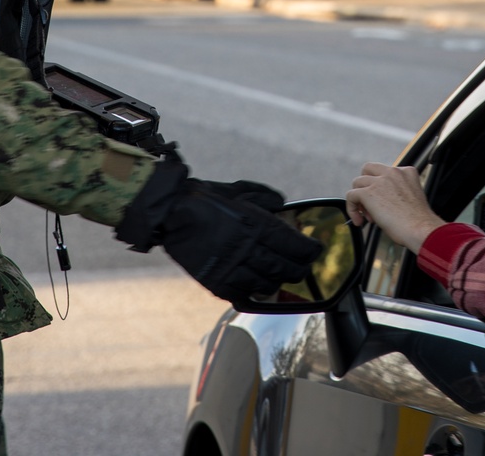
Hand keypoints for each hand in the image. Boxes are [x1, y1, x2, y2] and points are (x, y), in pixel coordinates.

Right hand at [116, 161, 320, 302]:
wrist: (169, 212)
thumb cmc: (204, 197)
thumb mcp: (238, 189)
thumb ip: (264, 197)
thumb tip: (282, 205)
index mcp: (253, 224)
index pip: (293, 244)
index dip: (309, 250)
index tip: (315, 249)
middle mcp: (246, 249)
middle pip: (285, 268)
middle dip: (300, 268)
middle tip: (304, 266)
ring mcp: (231, 268)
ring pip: (268, 284)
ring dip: (278, 281)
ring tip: (281, 277)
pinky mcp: (216, 282)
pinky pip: (244, 295)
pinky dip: (255, 292)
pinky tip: (258, 287)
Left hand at [346, 162, 444, 252]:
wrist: (422, 230)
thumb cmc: (419, 223)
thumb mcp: (410, 198)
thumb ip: (395, 192)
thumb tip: (379, 202)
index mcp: (406, 172)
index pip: (385, 172)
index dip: (380, 186)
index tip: (383, 203)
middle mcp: (393, 172)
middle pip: (368, 169)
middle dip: (365, 184)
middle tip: (369, 203)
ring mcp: (380, 181)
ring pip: (357, 182)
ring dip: (360, 200)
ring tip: (369, 217)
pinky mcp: (368, 192)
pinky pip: (351, 196)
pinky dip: (351, 209)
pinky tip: (359, 221)